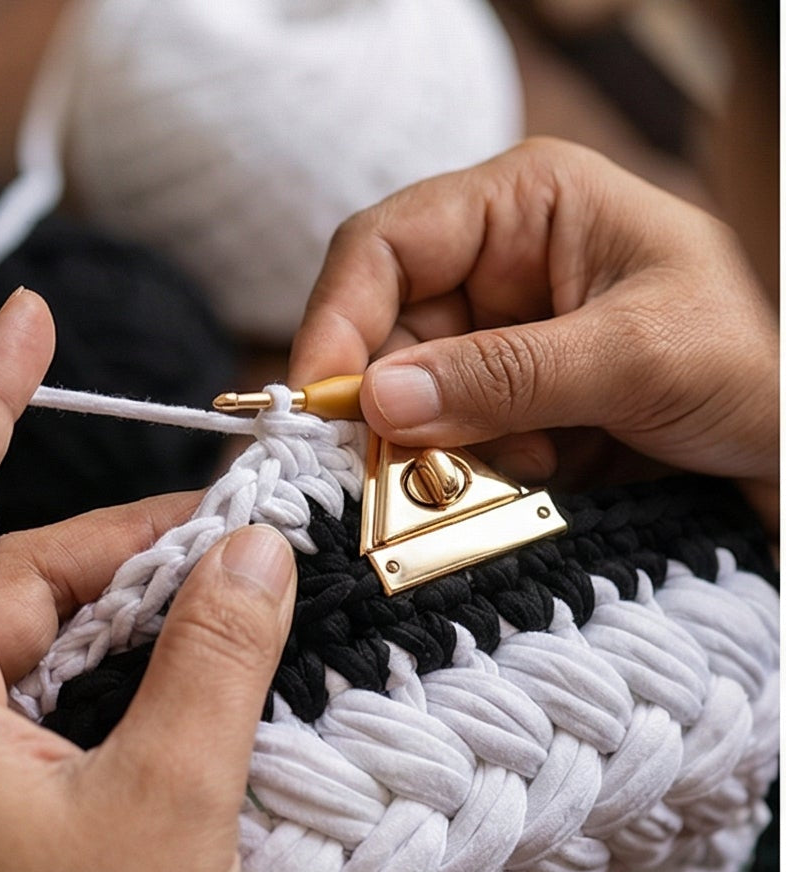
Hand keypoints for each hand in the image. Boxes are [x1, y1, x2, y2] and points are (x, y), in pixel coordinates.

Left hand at [0, 290, 296, 871]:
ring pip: (24, 631)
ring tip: (226, 598)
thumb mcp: (170, 803)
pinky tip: (177, 668)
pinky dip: (105, 664)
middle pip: (2, 571)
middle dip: (118, 540)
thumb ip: (212, 657)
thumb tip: (254, 550)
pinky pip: (31, 690)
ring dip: (123, 608)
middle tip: (233, 531)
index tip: (27, 316)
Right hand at [290, 137, 777, 534]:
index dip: (337, 321)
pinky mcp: (506, 403)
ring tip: (526, 467)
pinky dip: (472, 472)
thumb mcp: (636, 355)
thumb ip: (505, 374)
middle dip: (396, 406)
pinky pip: (449, 439)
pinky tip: (539, 474)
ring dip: (443, 448)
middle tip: (420, 469)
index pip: (386, 245)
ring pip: (411, 398)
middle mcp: (497, 265)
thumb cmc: (750, 360)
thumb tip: (377, 400)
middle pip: (386, 332)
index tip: (321, 404)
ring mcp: (499, 339)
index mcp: (526, 205)